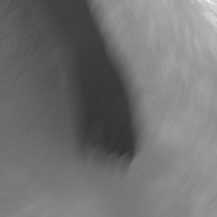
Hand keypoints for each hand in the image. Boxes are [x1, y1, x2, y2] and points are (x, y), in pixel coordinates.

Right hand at [73, 46, 137, 162]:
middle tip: (122, 164)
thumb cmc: (105, 64)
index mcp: (125, 97)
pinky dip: (87, 137)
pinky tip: (87, 148)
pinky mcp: (84, 102)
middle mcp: (114, 103)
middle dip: (121, 148)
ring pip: (103, 130)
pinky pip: (86, 124)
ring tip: (107, 160)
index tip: (132, 155)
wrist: (89, 52)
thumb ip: (124, 99)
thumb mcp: (120, 81)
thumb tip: (128, 117)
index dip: (131, 141)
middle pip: (119, 131)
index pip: (130, 125)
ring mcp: (98, 103)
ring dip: (105, 147)